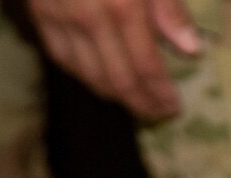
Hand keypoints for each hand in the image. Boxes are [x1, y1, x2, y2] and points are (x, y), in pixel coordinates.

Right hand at [28, 0, 199, 120]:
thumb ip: (168, 7)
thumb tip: (191, 50)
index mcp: (123, 7)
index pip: (146, 68)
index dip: (161, 94)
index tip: (175, 108)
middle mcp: (89, 18)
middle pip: (117, 80)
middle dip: (140, 104)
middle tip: (158, 114)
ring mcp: (59, 17)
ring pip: (87, 75)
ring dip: (113, 95)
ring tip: (134, 103)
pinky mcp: (39, 12)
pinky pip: (61, 56)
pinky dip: (82, 75)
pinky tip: (99, 80)